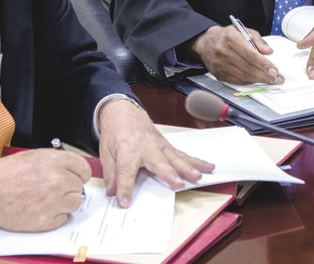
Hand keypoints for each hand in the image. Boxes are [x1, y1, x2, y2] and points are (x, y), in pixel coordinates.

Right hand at [0, 148, 91, 231]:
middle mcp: (58, 180)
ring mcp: (53, 201)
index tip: (77, 177)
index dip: (80, 173)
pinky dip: (56, 216)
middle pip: (79, 187)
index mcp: (56, 161)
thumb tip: (72, 170)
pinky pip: (63, 218)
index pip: (84, 168)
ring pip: (75, 203)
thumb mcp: (34, 156)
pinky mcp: (46, 220)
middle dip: (69, 188)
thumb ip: (57, 162)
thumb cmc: (6, 173)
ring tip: (48, 199)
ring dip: (65, 202)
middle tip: (54, 189)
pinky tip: (42, 208)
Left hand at [97, 98, 214, 207]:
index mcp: (127, 149)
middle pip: (159, 163)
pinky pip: (182, 154)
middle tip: (178, 185)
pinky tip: (207, 167)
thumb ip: (111, 173)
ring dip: (188, 168)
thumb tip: (113, 193)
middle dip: (169, 174)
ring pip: (176, 158)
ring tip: (198, 177)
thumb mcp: (105, 152)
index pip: (126, 172)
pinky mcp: (167, 146)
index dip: (125, 188)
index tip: (125, 202)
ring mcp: (159, 146)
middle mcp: (146, 147)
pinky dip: (195, 161)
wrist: (123, 111)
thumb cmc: (115, 131)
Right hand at [191, 25, 283, 84]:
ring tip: (270, 81)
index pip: (250, 55)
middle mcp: (223, 51)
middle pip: (247, 68)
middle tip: (277, 79)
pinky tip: (256, 80)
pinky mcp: (218, 74)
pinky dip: (248, 81)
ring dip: (259, 80)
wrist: (206, 42)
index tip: (275, 71)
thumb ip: (257, 40)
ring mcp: (219, 64)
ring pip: (243, 76)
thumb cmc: (227, 36)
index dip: (264, 65)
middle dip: (265, 75)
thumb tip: (268, 51)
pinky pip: (236, 81)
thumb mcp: (243, 31)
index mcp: (230, 38)